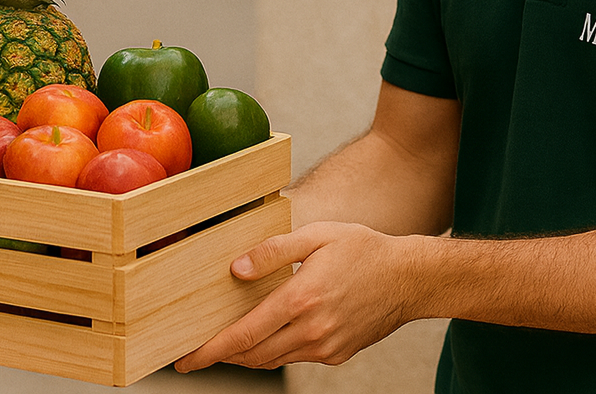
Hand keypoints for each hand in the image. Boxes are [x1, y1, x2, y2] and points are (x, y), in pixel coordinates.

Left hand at [175, 222, 416, 371]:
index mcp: (302, 299)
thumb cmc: (363, 249)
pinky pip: (293, 358)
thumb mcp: (316, 236)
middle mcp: (312, 330)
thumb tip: (235, 270)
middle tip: (193, 354)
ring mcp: (326, 347)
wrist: (410, 279)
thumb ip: (272, 252)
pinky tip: (263, 337)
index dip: (210, 350)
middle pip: (252, 355)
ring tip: (223, 345)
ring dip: (244, 356)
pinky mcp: (336, 354)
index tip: (185, 360)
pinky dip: (272, 352)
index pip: (244, 334)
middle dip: (220, 357)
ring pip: (272, 360)